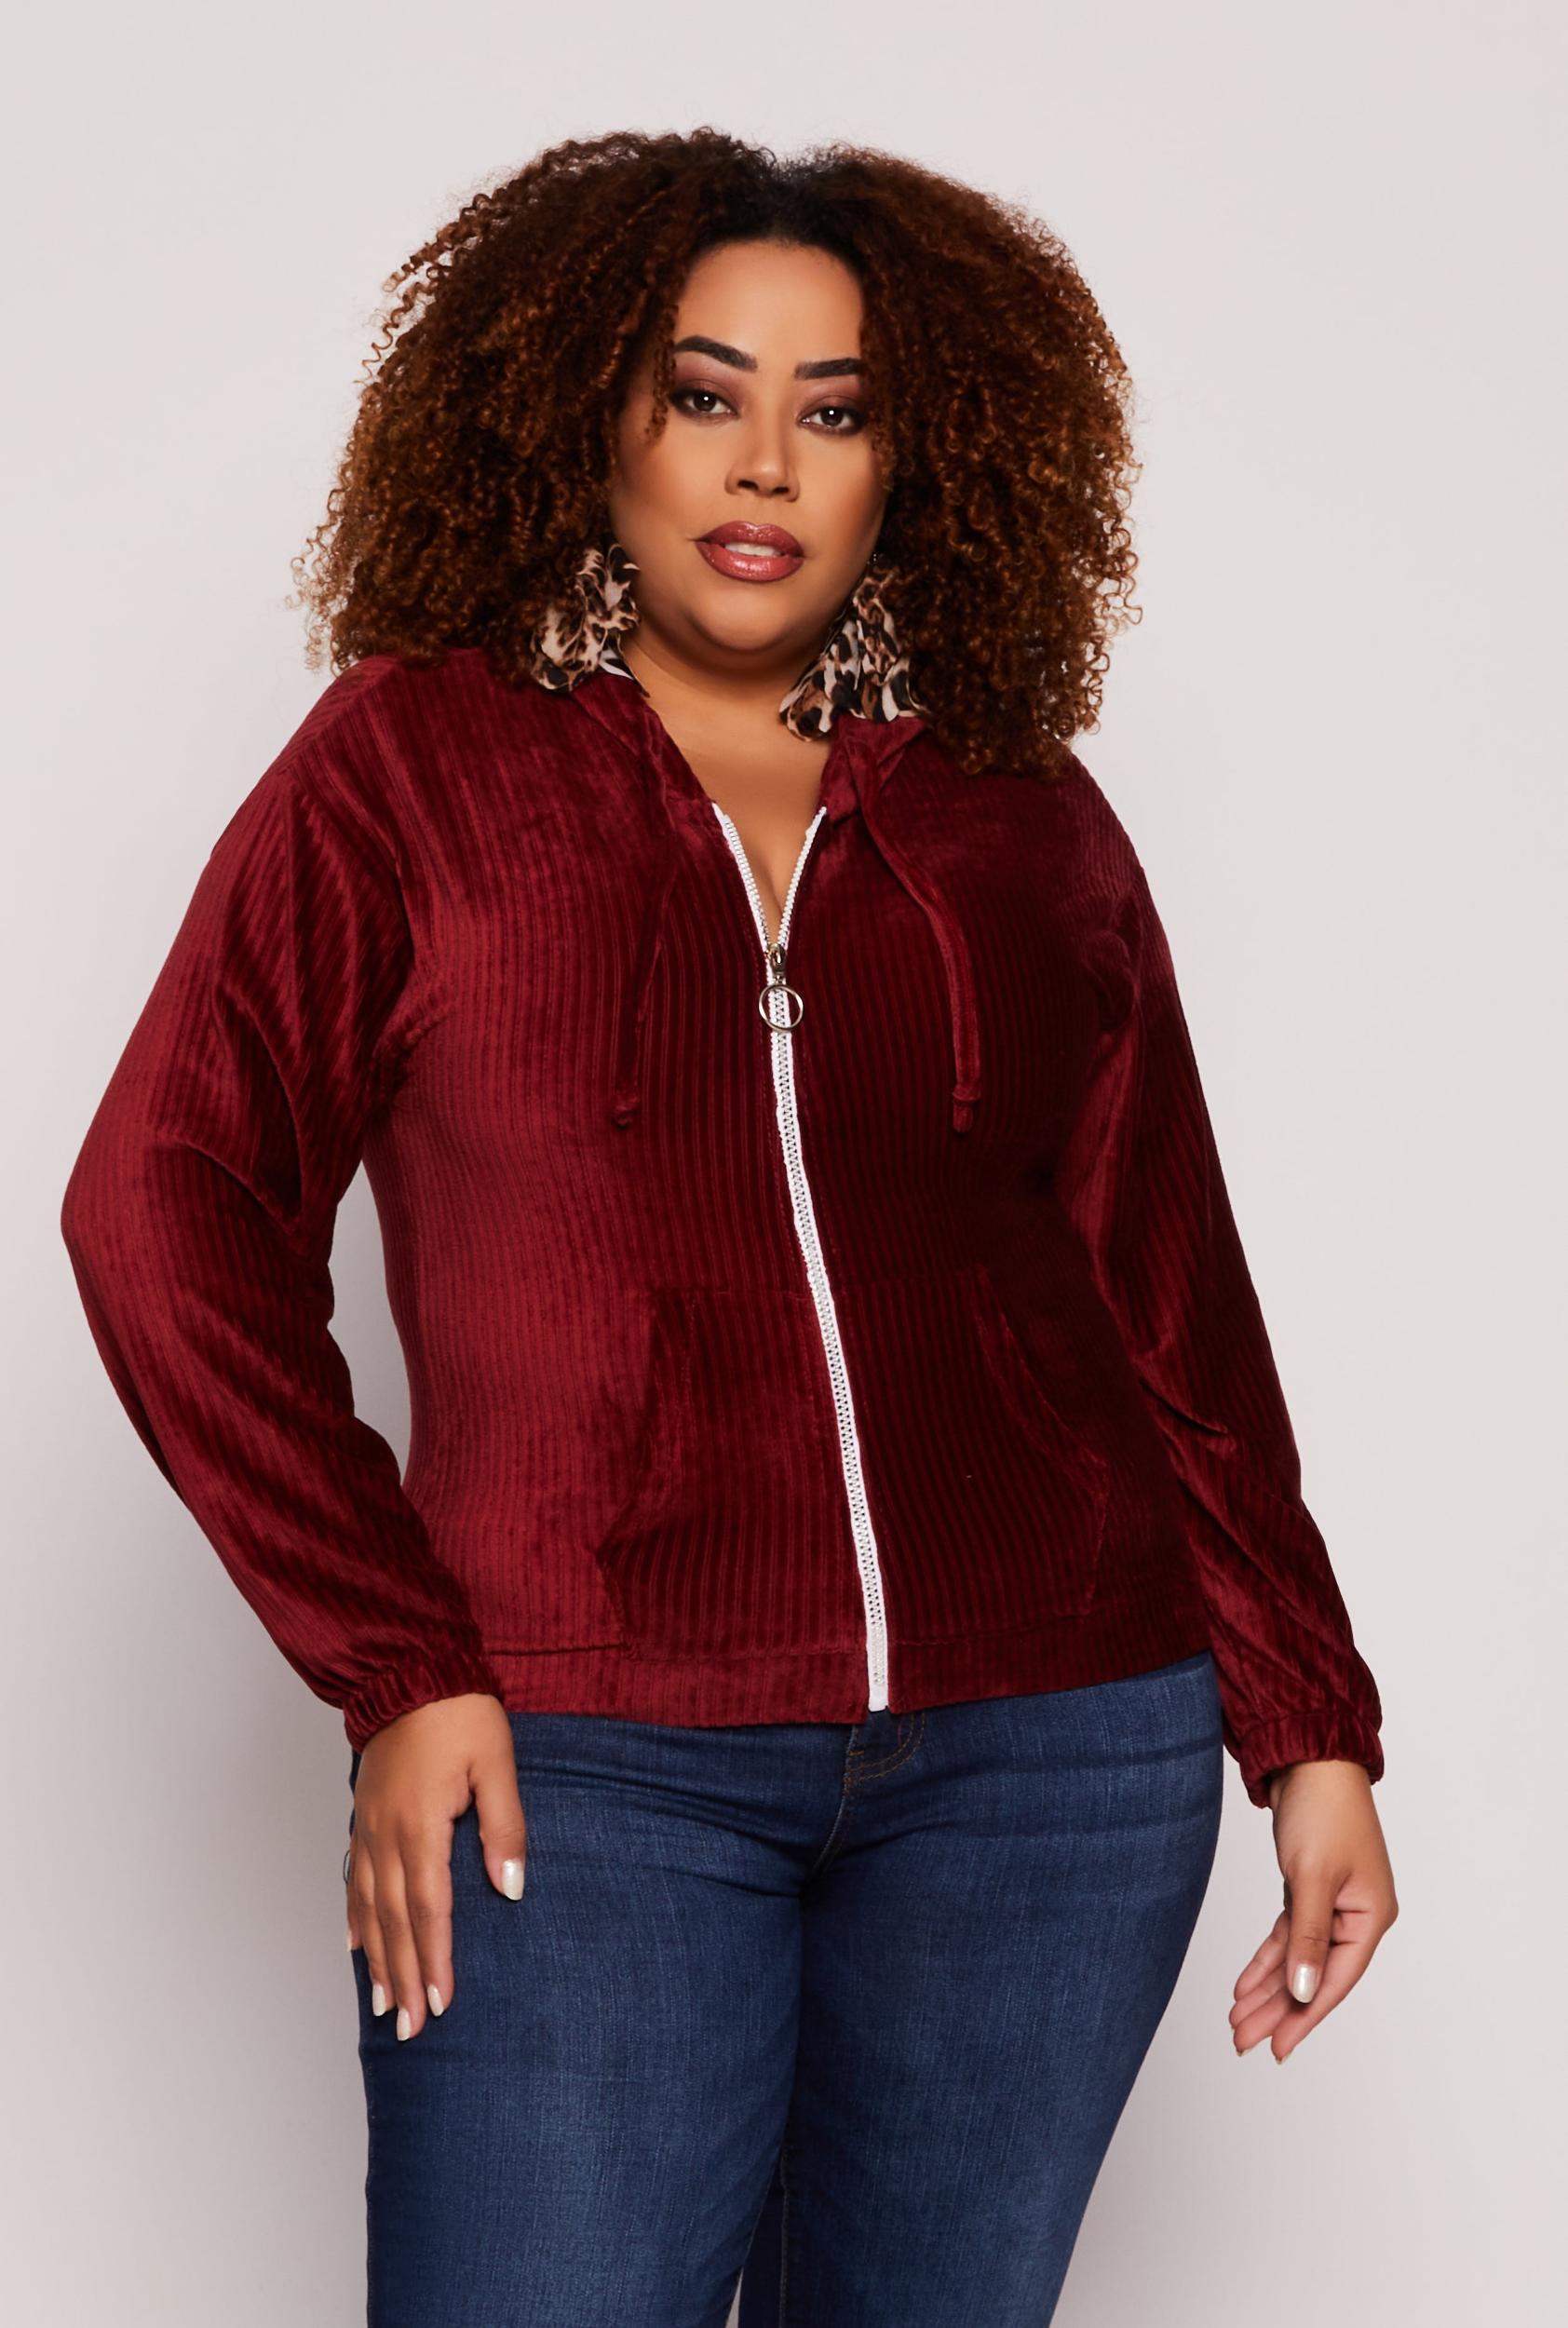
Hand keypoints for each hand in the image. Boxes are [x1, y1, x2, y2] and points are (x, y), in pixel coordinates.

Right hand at [344, 1692, 526, 2039]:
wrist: (411, 1670)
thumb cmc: (461, 1713)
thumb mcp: (497, 1763)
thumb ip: (504, 1826)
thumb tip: (510, 1887)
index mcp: (421, 1824)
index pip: (429, 1908)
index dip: (436, 1959)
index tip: (442, 2003)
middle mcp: (386, 1834)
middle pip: (394, 1921)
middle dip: (403, 1978)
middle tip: (410, 2028)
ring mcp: (368, 1827)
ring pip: (369, 1907)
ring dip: (377, 1959)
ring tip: (384, 2005)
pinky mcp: (363, 1816)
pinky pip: (353, 1878)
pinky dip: (355, 1916)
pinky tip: (356, 1945)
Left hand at [1231, 1759, 1396, 2062]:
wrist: (1310, 1758)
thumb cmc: (1323, 1810)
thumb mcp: (1312, 1877)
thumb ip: (1307, 1937)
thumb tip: (1301, 1991)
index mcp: (1371, 1917)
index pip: (1335, 1979)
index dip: (1305, 2016)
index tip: (1278, 2048)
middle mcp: (1356, 1916)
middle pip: (1313, 1974)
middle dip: (1277, 2009)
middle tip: (1243, 2040)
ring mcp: (1333, 1904)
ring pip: (1297, 1958)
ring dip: (1268, 1988)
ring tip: (1238, 2020)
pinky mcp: (1310, 1889)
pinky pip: (1288, 1934)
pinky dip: (1267, 1957)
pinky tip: (1245, 1984)